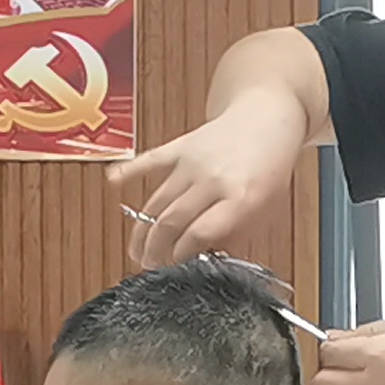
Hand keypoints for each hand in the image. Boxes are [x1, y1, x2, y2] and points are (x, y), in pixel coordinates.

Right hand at [110, 97, 306, 264]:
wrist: (268, 117)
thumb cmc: (269, 165)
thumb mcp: (266, 206)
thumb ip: (237, 231)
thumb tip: (206, 254)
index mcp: (240, 197)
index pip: (200, 233)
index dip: (182, 254)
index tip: (175, 267)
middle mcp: (213, 179)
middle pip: (173, 221)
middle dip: (156, 249)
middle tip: (149, 264)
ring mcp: (194, 162)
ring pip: (158, 201)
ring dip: (143, 229)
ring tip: (136, 249)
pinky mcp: (182, 146)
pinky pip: (151, 160)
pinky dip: (130, 171)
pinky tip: (114, 182)